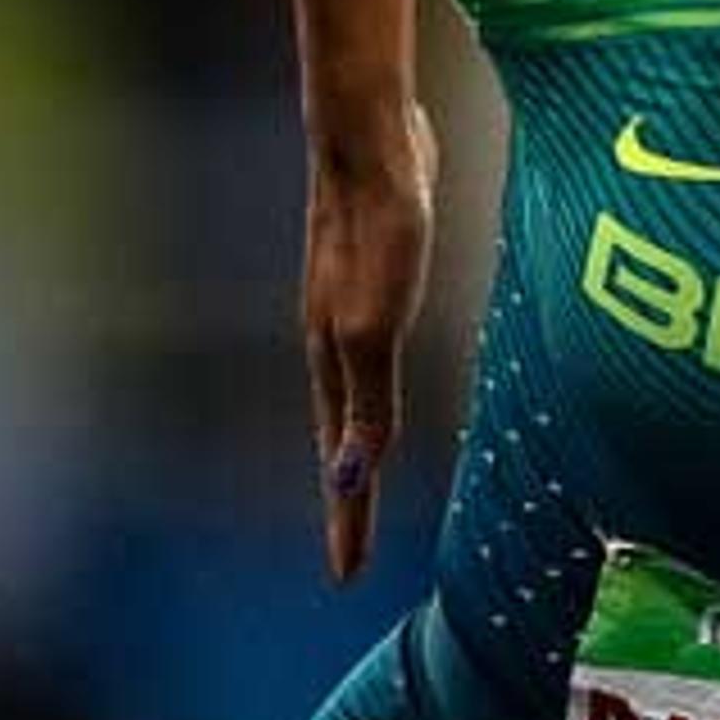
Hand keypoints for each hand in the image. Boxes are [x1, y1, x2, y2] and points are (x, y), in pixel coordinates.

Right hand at [303, 98, 434, 583]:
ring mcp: (352, 310)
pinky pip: (377, 355)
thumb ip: (365, 399)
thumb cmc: (378, 229)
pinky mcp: (377, 277)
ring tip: (360, 484)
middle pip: (341, 439)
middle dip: (346, 499)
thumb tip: (352, 474)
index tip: (346, 578)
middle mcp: (337, 343)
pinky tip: (383, 384)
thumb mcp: (374, 323)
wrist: (372, 141)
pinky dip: (376, 392)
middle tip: (349, 553)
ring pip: (356, 397)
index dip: (347, 518)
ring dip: (357, 445)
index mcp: (336, 362)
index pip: (342, 462)